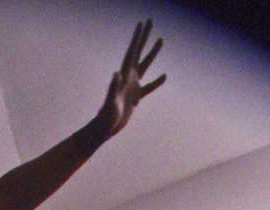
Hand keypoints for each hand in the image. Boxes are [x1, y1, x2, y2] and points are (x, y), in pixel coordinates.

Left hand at [98, 20, 165, 137]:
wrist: (105, 130)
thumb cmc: (106, 117)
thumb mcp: (110, 102)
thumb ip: (112, 88)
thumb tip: (117, 74)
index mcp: (123, 75)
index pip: (132, 51)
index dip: (137, 37)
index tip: (142, 22)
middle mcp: (128, 77)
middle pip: (138, 52)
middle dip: (144, 36)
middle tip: (150, 20)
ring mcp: (132, 86)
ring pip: (145, 66)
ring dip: (152, 53)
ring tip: (161, 39)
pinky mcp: (135, 97)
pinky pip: (148, 87)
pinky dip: (156, 82)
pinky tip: (164, 76)